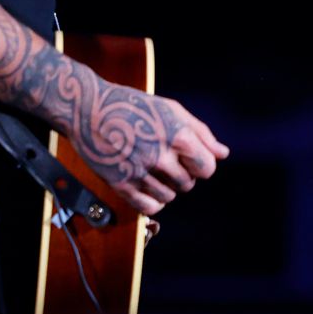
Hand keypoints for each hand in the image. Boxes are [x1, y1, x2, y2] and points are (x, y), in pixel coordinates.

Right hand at [71, 83, 230, 216]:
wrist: (89, 109)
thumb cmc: (135, 106)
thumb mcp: (172, 110)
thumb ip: (202, 133)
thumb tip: (223, 154)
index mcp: (178, 136)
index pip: (207, 168)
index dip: (201, 164)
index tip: (190, 158)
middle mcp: (160, 157)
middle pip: (188, 184)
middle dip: (183, 174)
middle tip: (167, 160)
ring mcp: (139, 173)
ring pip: (170, 197)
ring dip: (166, 187)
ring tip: (153, 169)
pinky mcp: (120, 185)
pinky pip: (149, 207)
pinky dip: (152, 201)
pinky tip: (146, 185)